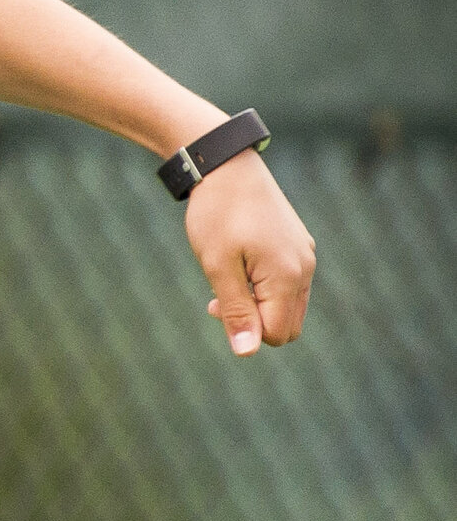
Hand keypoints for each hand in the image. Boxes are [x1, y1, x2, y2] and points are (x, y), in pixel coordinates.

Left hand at [183, 151, 314, 355]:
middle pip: (287, 325)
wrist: (227, 167)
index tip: (215, 304)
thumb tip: (247, 353)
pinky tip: (238, 265)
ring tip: (226, 279)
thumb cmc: (217, 216)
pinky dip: (264, 286)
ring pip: (288, 305)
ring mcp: (304, 256)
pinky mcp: (297, 246)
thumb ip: (235, 310)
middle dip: (253, 321)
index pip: (277, 333)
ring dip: (257, 304)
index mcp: (288, 277)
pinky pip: (287, 283)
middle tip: (218, 297)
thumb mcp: (217, 266)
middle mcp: (305, 268)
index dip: (245, 331)